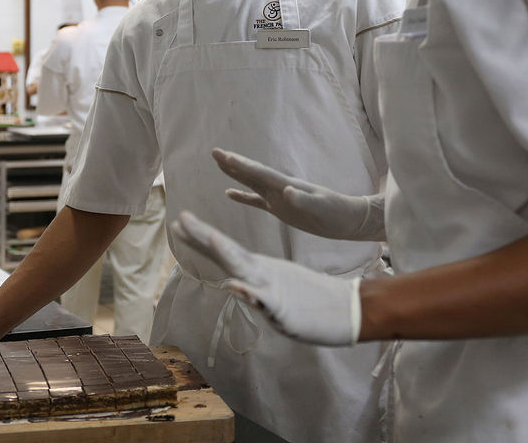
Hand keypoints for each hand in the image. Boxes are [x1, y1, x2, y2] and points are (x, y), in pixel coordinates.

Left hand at [171, 211, 360, 345]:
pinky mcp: (284, 307)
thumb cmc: (310, 301)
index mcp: (260, 269)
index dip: (201, 237)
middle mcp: (263, 272)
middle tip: (180, 219)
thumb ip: (254, 287)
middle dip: (203, 237)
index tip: (180, 222)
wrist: (347, 309)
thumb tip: (234, 283)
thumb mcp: (275, 294)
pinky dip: (249, 292)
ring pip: (245, 268)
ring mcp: (273, 288)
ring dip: (227, 252)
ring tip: (209, 236)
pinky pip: (264, 301)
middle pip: (228, 252)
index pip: (225, 250)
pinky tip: (235, 286)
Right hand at [212, 148, 385, 240]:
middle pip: (251, 173)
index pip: (259, 173)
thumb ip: (304, 200)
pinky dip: (242, 196)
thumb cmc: (337, 213)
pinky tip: (230, 194)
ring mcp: (279, 198)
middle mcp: (279, 188)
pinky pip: (256, 201)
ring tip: (220, 165)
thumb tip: (286, 191)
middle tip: (214, 152)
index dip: (240, 165)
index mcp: (286, 186)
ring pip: (251, 183)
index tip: (222, 155)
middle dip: (233, 164)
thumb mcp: (321, 207)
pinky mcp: (280, 209)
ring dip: (235, 174)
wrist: (348, 220)